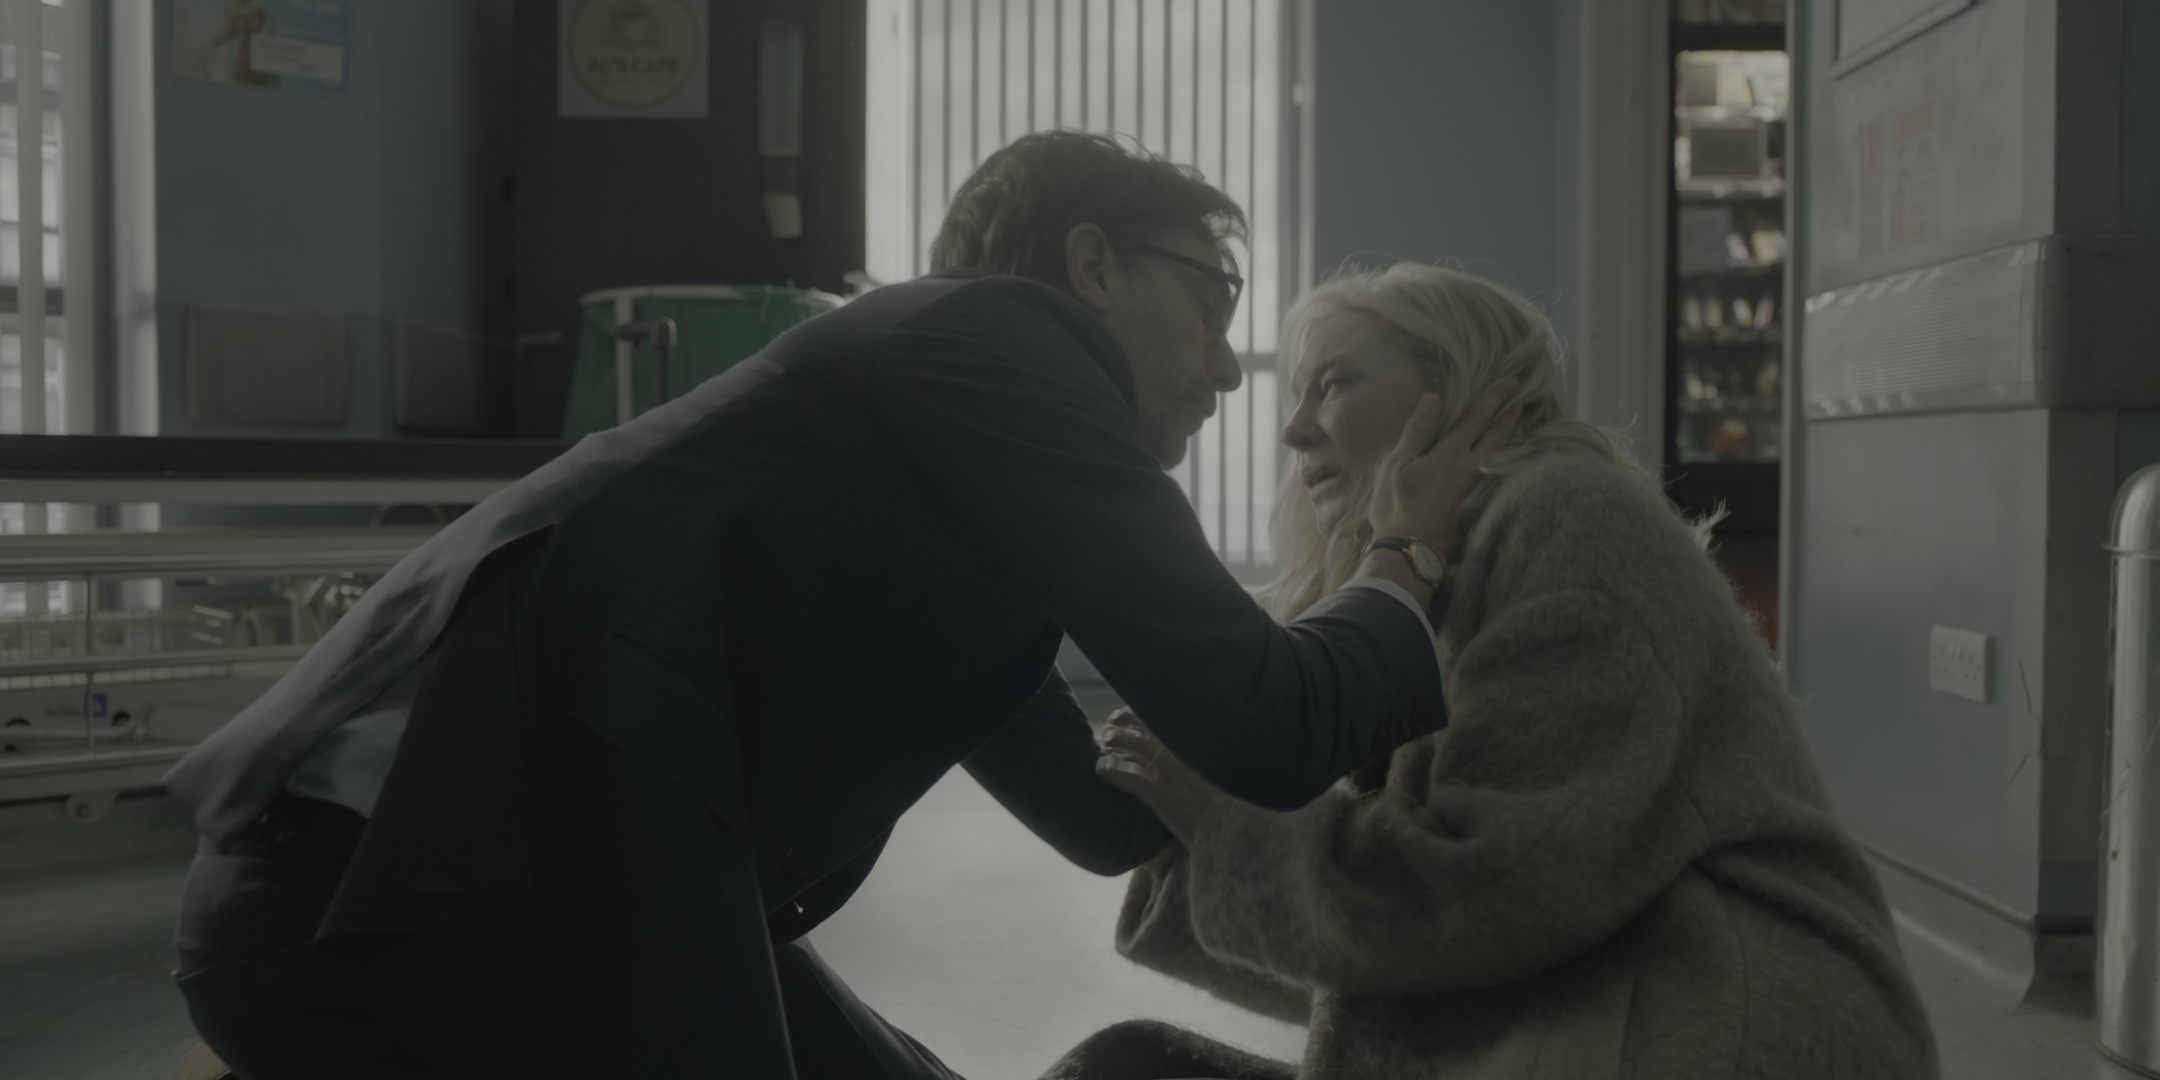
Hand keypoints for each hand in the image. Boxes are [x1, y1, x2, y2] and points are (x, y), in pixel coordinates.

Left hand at [1093, 708, 1220, 846]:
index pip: (1163, 724)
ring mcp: (1174, 777)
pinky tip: (1100, 768)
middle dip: (1125, 721)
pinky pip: (1134, 778)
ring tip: (1103, 741)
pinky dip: (1114, 771)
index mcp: (1193, 753)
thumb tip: (1178, 766)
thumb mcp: (1214, 784)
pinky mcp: (1165, 797)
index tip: (1124, 715)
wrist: (1234, 834)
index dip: (1140, 716)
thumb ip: (1195, 770)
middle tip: (1109, 729)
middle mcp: (1184, 759)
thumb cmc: (1222, 814)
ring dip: (1117, 739)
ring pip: (1140, 745)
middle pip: (1150, 727)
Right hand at [1367, 379, 1524, 557]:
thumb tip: (1433, 397)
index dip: (1495, 398)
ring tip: (1524, 423)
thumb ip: (1418, 430)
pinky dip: (1507, 460)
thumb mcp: (1398, 463)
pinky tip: (1507, 459)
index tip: (1511, 382)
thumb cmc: (1398, 505)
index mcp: (1451, 453)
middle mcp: (1471, 467)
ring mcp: (1476, 488)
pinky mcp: (1476, 505)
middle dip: (1510, 414)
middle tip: (1523, 398)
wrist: (1412, 550)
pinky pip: (1497, 474)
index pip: (1477, 417)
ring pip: (1501, 455)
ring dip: (1513, 437)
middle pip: (1497, 435)